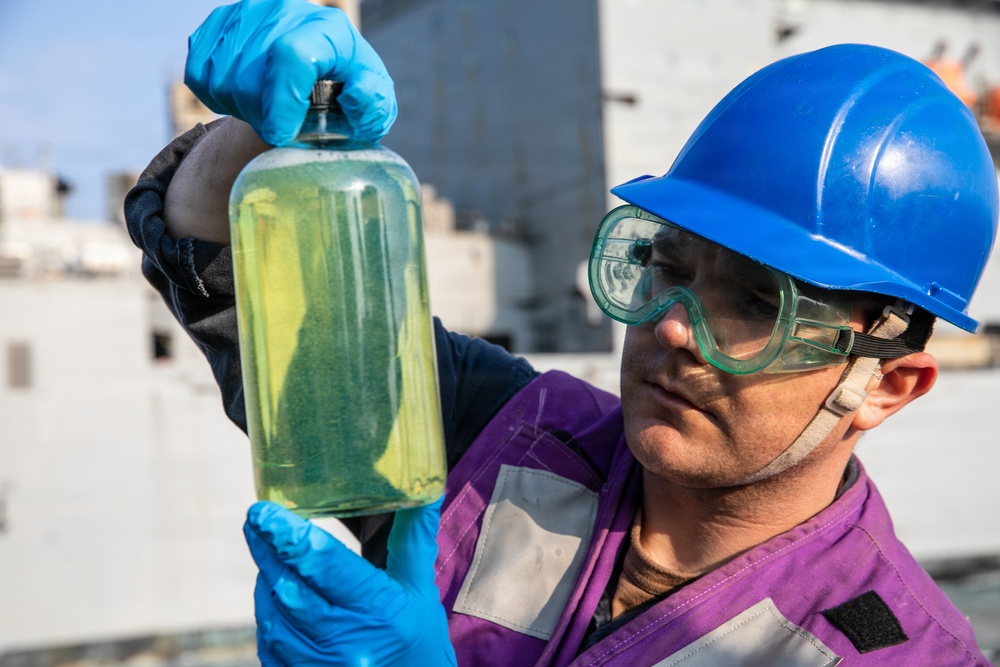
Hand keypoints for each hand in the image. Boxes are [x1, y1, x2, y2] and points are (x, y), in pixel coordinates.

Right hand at [185, 0, 396, 145]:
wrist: (321, 73)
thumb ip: (371, 104)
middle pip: (251, 78)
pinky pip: (200, 76)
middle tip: (284, 125)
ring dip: (242, 109)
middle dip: (264, 116)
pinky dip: (218, 99)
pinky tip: (247, 97)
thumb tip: (356, 95)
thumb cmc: (351, 95)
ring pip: (223, 80)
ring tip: (270, 109)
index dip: (281, 102)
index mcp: (329, 29)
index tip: (280, 135)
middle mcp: (284, 11)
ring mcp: (247, 13)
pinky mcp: (219, 24)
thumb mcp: (374, 106)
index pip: (292, 56)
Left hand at [244, 498, 456, 665]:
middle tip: (256, 517)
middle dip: (269, 549)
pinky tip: (275, 593)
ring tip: (269, 550)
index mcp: (381, 611)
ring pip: (274, 615)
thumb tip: (427, 488)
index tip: (264, 511)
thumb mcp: (421, 589)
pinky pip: (270, 644)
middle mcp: (347, 642)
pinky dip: (269, 613)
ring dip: (268, 579)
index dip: (290, 536)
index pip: (326, 565)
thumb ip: (414, 538)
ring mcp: (319, 666)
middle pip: (291, 587)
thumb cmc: (419, 640)